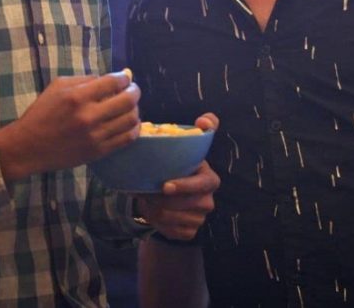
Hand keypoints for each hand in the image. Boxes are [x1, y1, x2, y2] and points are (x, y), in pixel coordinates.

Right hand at [0, 70, 139, 181]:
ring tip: (131, 107)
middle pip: (127, 100)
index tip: (125, 79)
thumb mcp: (57, 87)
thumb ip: (84, 80)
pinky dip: (133, 128)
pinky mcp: (98, 152)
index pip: (113, 82)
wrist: (28, 147)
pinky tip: (129, 123)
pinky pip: (127, 139)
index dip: (124, 78)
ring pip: (130, 120)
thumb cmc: (41, 113)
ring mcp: (95, 136)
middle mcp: (88, 116)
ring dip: (135, 110)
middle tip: (133, 90)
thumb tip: (110, 79)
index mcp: (77, 97)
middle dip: (135, 92)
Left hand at [136, 112, 219, 239]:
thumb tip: (204, 120)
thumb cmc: (177, 169)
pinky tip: (152, 213)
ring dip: (154, 209)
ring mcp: (201, 218)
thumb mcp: (186, 149)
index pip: (202, 184)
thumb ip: (203, 129)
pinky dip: (157, 223)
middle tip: (144, 191)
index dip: (185, 186)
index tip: (165, 185)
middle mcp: (208, 200)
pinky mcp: (190, 232)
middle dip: (159, 198)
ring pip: (172, 217)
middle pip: (182, 203)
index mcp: (209, 179)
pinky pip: (171, 231)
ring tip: (146, 199)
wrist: (170, 197)